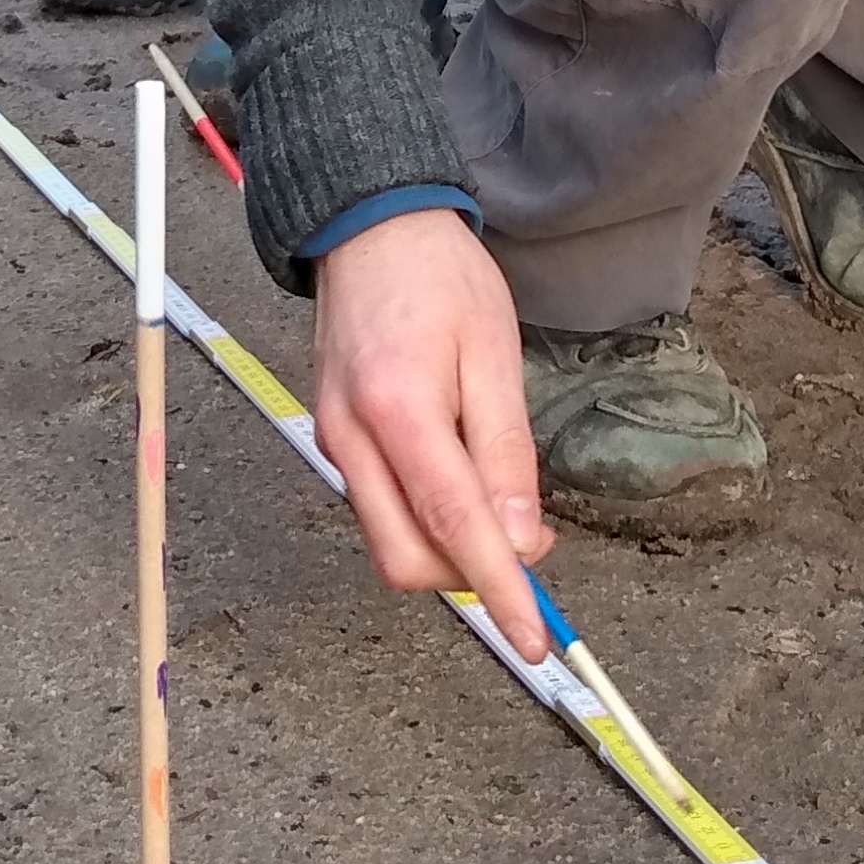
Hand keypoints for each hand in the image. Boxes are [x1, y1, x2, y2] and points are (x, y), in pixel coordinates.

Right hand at [313, 208, 548, 655]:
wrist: (367, 225)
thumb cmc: (438, 275)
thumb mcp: (494, 351)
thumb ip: (505, 450)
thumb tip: (519, 537)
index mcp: (397, 408)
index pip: (452, 526)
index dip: (497, 590)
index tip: (532, 638)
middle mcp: (350, 437)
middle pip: (406, 558)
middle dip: (469, 573)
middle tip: (527, 538)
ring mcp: (331, 441)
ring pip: (390, 540)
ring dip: (448, 545)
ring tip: (497, 497)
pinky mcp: (330, 439)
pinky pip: (379, 506)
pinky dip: (425, 516)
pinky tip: (459, 477)